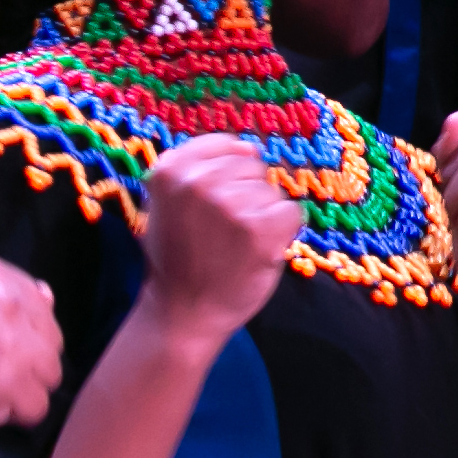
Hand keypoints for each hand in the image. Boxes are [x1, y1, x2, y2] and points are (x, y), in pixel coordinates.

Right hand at [0, 253, 63, 435]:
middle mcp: (3, 298)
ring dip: (23, 391)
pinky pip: (39, 406)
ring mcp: (9, 339)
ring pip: (51, 374)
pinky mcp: (8, 380)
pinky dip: (14, 416)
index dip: (21, 336)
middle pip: (52, 339)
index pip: (40, 305)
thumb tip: (49, 295)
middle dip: (27, 363)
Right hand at [138, 134, 297, 343]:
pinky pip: (291, 212)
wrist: (183, 312)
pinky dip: (282, 233)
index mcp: (171, 170)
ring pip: (271, 191)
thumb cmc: (178, 257)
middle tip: (223, 231)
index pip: (225, 145)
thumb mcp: (166, 203)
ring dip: (262, 216)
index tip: (216, 205)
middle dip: (245, 194)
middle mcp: (198, 181)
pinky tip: (257, 251)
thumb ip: (197, 170)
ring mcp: (230, 204)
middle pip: (251, 165)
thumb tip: (247, 146)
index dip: (228, 173)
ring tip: (236, 244)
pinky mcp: (259, 229)